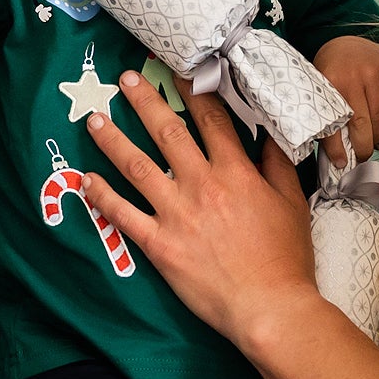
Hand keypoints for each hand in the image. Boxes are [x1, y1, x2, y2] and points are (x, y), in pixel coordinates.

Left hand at [78, 76, 323, 349]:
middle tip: (125, 79)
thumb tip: (270, 132)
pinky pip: (123, 215)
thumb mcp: (292, 203)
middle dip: (144, 102)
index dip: (192, 90)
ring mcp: (177, 214)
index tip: (177, 70)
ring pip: (137, 167)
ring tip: (94, 120)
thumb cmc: (285, 259)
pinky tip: (87, 179)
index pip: (210, 119)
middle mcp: (202, 185)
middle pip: (167, 133)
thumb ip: (277, 164)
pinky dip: (103, 196)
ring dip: (112, 140)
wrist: (269, 308)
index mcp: (236, 173)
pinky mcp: (159, 245)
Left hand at [313, 35, 378, 163]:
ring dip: (377, 135)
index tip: (341, 163)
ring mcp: (374, 71)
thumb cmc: (331, 74)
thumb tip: (337, 156)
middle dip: (363, 147)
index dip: (337, 148)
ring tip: (370, 139)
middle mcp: (353, 76)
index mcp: (329, 82)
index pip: (334, 124)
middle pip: (363, 125)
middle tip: (361, 156)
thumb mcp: (321, 91)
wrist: (345, 43)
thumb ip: (326, 117)